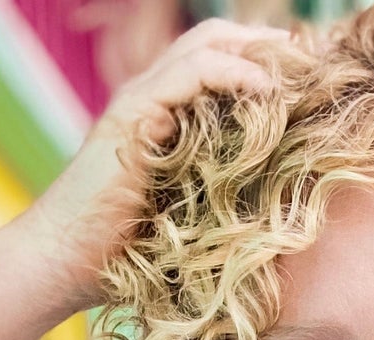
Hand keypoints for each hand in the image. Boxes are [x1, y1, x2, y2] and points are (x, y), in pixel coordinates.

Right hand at [0, 17, 289, 339]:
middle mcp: (150, 98)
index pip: (215, 64)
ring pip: (206, 44)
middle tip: (311, 63)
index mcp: (163, 117)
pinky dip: (234, 72)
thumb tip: (277, 218)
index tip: (306, 84)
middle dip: (266, 46)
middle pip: (214, 40)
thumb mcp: (188, 222)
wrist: (63, 264)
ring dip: (257, 52)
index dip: (260, 64)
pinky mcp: (133, 113)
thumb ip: (221, 201)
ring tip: (298, 69)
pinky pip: (193, 71)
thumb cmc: (120, 261)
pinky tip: (266, 90)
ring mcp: (140, 101)